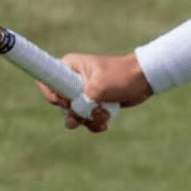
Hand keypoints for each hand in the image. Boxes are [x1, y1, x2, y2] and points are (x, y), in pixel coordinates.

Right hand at [36, 52, 153, 132]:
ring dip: (87, 120)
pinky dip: (94, 123)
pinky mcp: (93, 103)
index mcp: (69, 66)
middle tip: (87, 113)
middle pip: (60, 103)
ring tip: (103, 116)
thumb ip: (81, 105)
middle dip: (74, 113)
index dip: (52, 96)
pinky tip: (106, 122)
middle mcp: (72, 79)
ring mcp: (83, 92)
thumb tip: (70, 122)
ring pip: (73, 114)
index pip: (46, 81)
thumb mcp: (98, 89)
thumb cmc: (121, 76)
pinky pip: (85, 118)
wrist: (144, 80)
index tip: (66, 102)